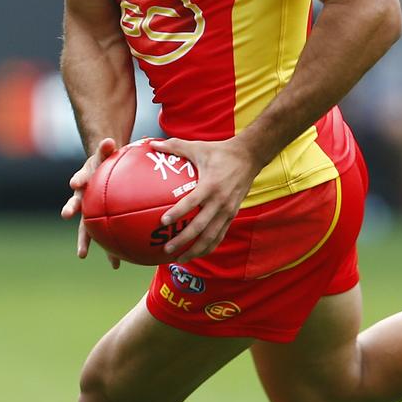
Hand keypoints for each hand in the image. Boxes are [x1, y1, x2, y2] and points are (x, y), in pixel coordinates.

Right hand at [61, 137, 123, 268]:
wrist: (102, 171)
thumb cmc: (105, 163)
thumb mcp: (106, 153)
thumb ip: (106, 148)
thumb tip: (110, 141)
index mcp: (87, 181)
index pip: (81, 179)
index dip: (78, 179)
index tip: (75, 184)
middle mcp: (84, 198)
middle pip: (77, 206)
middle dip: (74, 215)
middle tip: (70, 224)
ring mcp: (90, 211)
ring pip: (86, 228)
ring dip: (85, 241)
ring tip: (84, 256)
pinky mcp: (98, 221)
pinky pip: (105, 236)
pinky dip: (111, 250)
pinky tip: (118, 264)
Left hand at [148, 136, 260, 261]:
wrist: (249, 157)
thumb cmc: (220, 152)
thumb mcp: (198, 147)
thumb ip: (175, 146)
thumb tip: (152, 143)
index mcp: (211, 185)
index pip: (192, 202)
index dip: (177, 213)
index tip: (163, 222)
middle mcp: (220, 201)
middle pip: (200, 227)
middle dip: (183, 240)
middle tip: (166, 248)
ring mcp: (228, 211)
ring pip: (211, 237)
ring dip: (195, 250)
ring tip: (179, 258)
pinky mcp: (232, 215)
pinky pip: (219, 235)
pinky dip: (208, 246)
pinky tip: (195, 253)